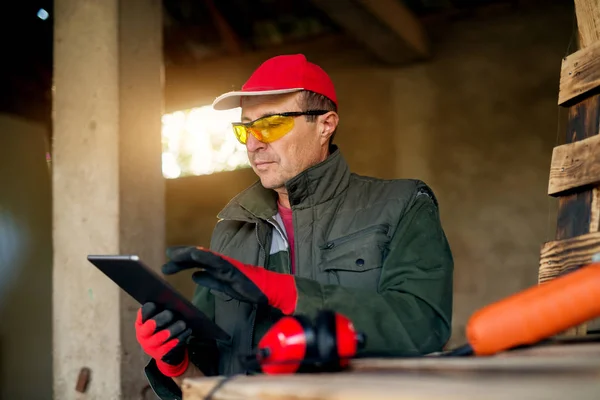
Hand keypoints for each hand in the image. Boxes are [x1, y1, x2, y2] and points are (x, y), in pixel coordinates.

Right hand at [135, 302, 191, 376]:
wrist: (164, 351)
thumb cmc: (161, 330)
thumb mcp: (158, 320)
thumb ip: (160, 311)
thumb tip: (171, 300)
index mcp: (140, 323)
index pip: (143, 312)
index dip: (150, 307)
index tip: (158, 303)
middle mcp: (142, 335)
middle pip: (151, 324)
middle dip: (163, 318)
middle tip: (172, 313)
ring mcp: (149, 346)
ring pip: (161, 336)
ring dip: (173, 329)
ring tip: (182, 324)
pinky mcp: (159, 354)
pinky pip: (170, 346)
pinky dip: (179, 338)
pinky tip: (187, 331)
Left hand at [163, 246, 297, 314]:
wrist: (268, 290)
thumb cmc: (250, 288)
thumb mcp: (224, 287)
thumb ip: (210, 280)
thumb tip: (195, 276)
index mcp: (219, 267)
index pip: (197, 262)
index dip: (182, 262)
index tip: (168, 264)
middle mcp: (221, 262)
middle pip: (197, 257)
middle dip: (181, 257)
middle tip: (166, 258)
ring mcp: (226, 264)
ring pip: (203, 256)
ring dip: (188, 255)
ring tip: (173, 256)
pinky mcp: (232, 268)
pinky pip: (215, 261)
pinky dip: (203, 257)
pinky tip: (192, 256)